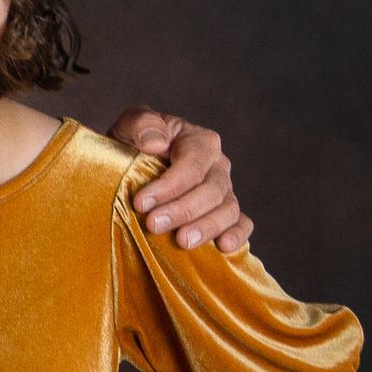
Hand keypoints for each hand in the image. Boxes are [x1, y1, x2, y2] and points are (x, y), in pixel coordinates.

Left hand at [108, 109, 252, 253]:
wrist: (132, 168)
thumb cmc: (132, 146)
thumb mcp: (128, 127)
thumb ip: (141, 124)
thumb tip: (157, 143)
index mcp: (199, 141)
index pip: (192, 164)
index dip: (169, 185)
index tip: (141, 203)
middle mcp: (217, 165)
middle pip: (211, 190)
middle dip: (182, 209)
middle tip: (153, 225)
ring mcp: (225, 190)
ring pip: (228, 209)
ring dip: (207, 227)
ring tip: (182, 241)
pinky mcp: (226, 213)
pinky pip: (242, 223)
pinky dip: (237, 234)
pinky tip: (223, 247)